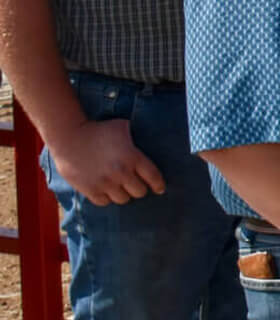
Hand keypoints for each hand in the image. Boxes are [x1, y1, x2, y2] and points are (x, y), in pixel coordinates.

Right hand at [45, 118, 164, 205]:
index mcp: (132, 157)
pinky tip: (108, 190)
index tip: (160, 188)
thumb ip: (136, 137)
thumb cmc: (98, 129)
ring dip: (124, 194)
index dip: (159, 184)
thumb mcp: (122, 127)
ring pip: (123, 199)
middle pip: (139, 192)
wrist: (68, 137)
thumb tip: (151, 137)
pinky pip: (105, 202)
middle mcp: (120, 173)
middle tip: (137, 184)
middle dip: (140, 188)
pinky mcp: (89, 190)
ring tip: (122, 187)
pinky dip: (108, 198)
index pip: (153, 177)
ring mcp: (104, 183)